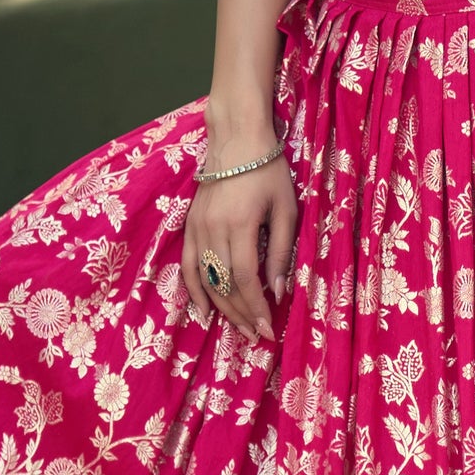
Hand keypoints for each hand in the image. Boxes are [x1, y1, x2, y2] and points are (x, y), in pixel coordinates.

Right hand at [180, 130, 297, 344]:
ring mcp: (197, 227)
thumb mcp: (285, 209)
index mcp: (241, 224)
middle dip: (241, 314)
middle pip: (225, 284)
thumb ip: (281, 250)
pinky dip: (194, 290)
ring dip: (222, 308)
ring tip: (237, 328)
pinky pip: (189, 264)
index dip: (257, 307)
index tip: (268, 328)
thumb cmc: (268, 171)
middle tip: (256, 335)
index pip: (246, 278)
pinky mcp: (189, 224)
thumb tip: (279, 290)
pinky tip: (205, 310)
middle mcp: (214, 229)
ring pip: (206, 279)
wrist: (237, 139)